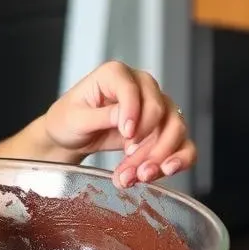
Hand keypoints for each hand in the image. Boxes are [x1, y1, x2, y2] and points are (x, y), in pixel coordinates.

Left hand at [43, 61, 195, 187]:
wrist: (69, 137)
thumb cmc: (67, 121)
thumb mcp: (76, 119)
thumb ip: (101, 116)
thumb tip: (126, 117)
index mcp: (115, 74)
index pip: (133, 89)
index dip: (133, 112)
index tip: (126, 134)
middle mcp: (140, 85)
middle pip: (160, 108)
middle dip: (148, 141)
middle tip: (131, 164)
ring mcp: (154, 106)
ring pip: (175, 127)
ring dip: (161, 155)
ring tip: (140, 176)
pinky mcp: (160, 128)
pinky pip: (182, 142)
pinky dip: (178, 159)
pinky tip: (165, 172)